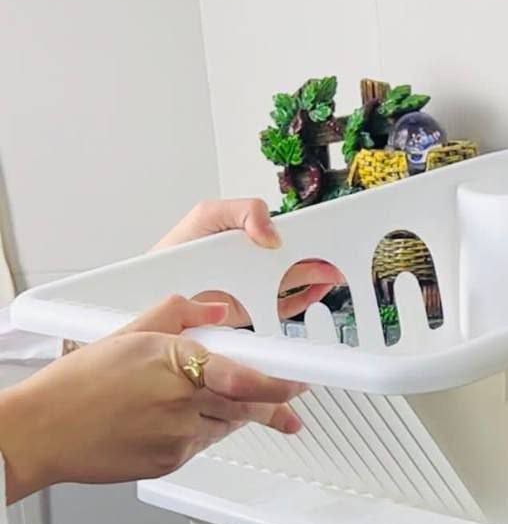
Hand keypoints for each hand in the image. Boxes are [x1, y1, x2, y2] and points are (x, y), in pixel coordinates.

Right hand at [0, 296, 305, 503]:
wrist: (44, 432)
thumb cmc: (78, 384)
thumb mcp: (127, 333)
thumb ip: (179, 314)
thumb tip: (217, 310)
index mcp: (173, 363)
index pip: (241, 375)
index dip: (277, 382)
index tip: (300, 380)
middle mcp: (180, 402)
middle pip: (245, 405)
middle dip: (273, 402)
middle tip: (292, 397)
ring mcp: (177, 437)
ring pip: (227, 425)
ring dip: (239, 414)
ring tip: (242, 406)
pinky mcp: (171, 462)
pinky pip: (204, 444)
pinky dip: (207, 431)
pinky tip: (192, 421)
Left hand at [154, 198, 341, 321]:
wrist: (150, 292)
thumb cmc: (174, 252)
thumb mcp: (207, 216)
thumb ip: (243, 213)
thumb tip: (274, 235)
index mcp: (247, 232)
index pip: (285, 227)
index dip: (310, 227)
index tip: (330, 226)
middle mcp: (255, 259)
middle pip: (297, 254)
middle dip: (322, 253)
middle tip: (341, 253)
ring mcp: (255, 285)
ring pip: (296, 279)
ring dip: (319, 276)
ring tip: (336, 272)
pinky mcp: (253, 311)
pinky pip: (286, 305)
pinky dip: (306, 299)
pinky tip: (319, 291)